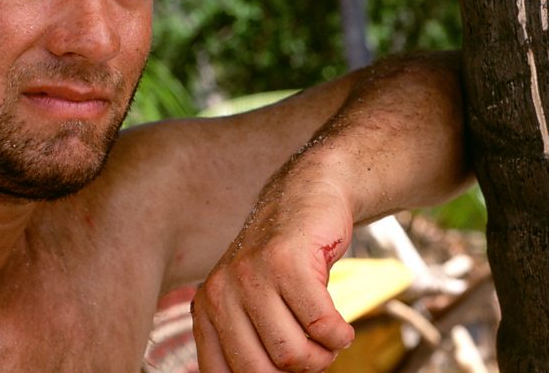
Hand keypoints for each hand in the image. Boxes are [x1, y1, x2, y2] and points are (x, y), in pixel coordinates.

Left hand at [191, 177, 355, 371]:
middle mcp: (221, 292)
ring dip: (322, 356)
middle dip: (298, 372)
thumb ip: (249, 342)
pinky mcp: (287, 262)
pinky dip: (338, 336)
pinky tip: (341, 328)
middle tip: (317, 358)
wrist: (305, 195)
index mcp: (207, 309)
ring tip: (330, 339)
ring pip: (291, 352)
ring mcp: (252, 275)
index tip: (288, 371)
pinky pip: (319, 325)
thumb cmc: (283, 260)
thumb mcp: (251, 301)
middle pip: (261, 370)